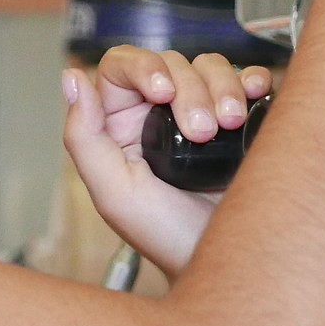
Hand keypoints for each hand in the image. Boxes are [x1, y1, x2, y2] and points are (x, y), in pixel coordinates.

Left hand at [61, 45, 272, 279]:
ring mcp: (200, 112)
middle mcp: (157, 113)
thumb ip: (84, 138)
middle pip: (171, 64)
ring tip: (231, 125)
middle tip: (202, 132)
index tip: (164, 93)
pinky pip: (245, 80)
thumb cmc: (164, 237)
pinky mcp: (238, 119)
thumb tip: (71, 77)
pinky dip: (251, 80)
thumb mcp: (114, 193)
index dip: (143, 67)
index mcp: (119, 124)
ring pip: (209, 66)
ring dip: (223, 87)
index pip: (122, 67)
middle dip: (190, 90)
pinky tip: (253, 97)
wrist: (224, 261)